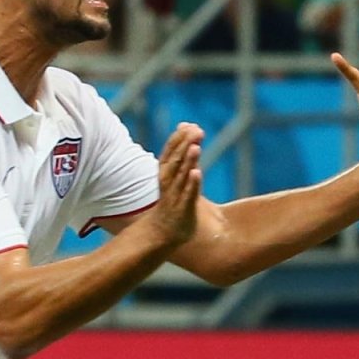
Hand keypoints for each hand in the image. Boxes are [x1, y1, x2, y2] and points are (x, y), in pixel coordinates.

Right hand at [148, 123, 202, 249]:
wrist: (162, 233)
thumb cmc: (172, 201)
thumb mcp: (176, 174)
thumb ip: (182, 150)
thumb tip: (187, 125)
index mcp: (167, 173)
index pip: (170, 152)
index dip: (179, 139)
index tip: (190, 125)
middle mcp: (169, 183)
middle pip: (176, 160)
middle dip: (185, 145)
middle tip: (196, 130)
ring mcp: (175, 196)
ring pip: (181, 176)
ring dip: (188, 161)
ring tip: (196, 147)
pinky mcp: (183, 209)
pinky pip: (187, 195)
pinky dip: (191, 184)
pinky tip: (197, 172)